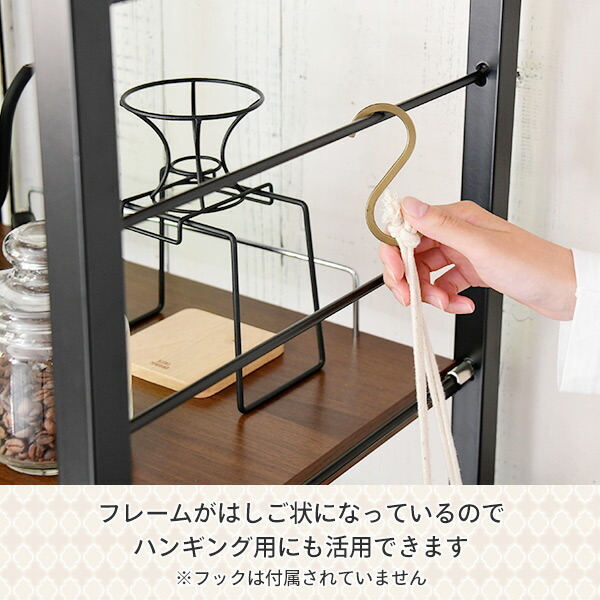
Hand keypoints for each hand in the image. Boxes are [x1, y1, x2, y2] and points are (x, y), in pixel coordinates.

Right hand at [379, 196, 576, 320]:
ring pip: (425, 272)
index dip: (395, 250)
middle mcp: (457, 232)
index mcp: (457, 217)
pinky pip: (443, 285)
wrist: (563, 290)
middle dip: (408, 278)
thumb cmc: (533, 264)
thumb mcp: (481, 245)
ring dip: (428, 292)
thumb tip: (408, 206)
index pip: (408, 228)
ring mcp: (462, 252)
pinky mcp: (470, 271)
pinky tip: (460, 304)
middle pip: (412, 253)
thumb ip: (441, 225)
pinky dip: (446, 298)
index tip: (395, 271)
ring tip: (443, 303)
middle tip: (410, 296)